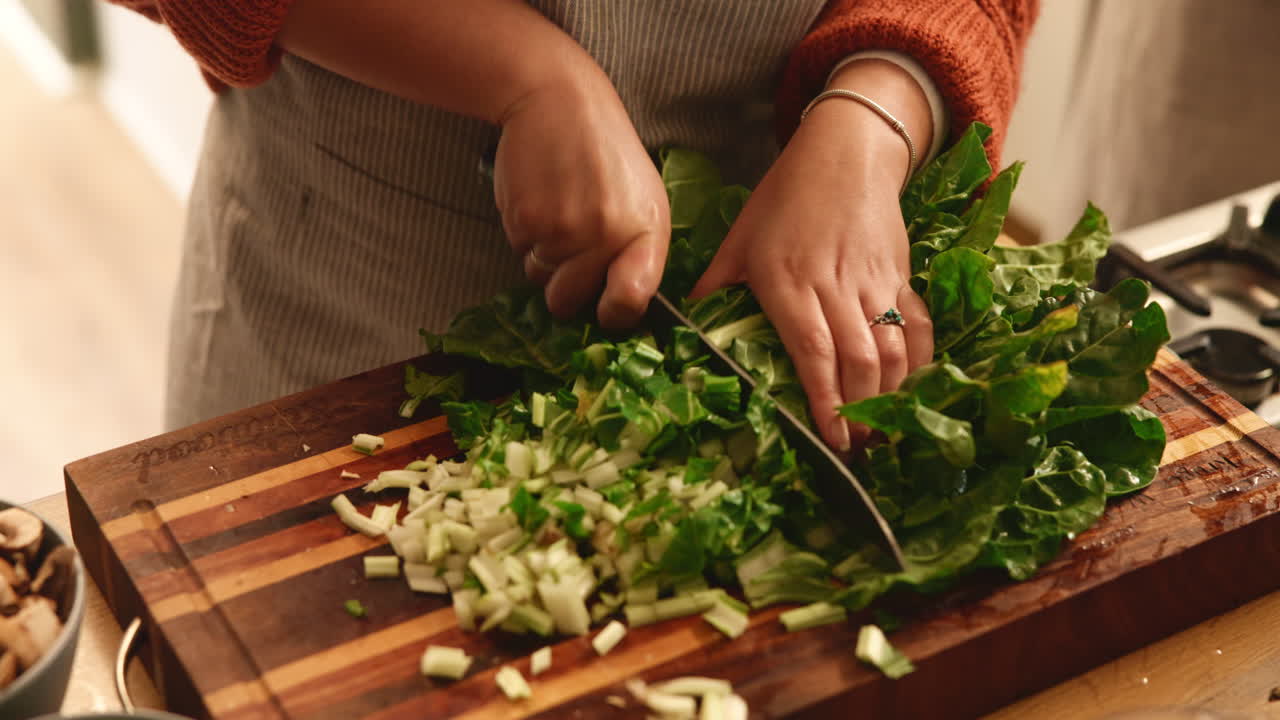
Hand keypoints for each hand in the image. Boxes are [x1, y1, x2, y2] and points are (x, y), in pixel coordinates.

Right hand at [493, 69, 669, 328]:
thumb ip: (636, 250)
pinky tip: (539, 198)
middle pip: (571, 302)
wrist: (556, 100)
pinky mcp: (526, 222)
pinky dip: (524, 234)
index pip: (632, 301)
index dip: (614, 313)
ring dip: (542, 257)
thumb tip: (619, 303)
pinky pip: (519, 253)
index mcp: (647, 231)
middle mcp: (608, 237)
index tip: (606, 308)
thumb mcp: (641, 196)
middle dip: (564, 287)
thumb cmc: (603, 150)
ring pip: (540, 279)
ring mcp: (565, 232)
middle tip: (569, 249)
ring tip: (557, 210)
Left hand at [691, 81, 933, 451]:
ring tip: (880, 430)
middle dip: (861, 410)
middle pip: (859, 359)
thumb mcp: (739, 239)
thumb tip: (683, 326)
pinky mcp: (901, 275)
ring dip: (891, 394)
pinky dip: (919, 361)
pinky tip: (910, 390)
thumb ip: (716, 287)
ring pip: (893, 348)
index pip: (812, 350)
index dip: (824, 399)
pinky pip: (917, 325)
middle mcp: (835, 285)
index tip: (831, 439)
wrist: (846, 153)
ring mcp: (875, 282)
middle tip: (855, 449)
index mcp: (789, 282)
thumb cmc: (784, 198)